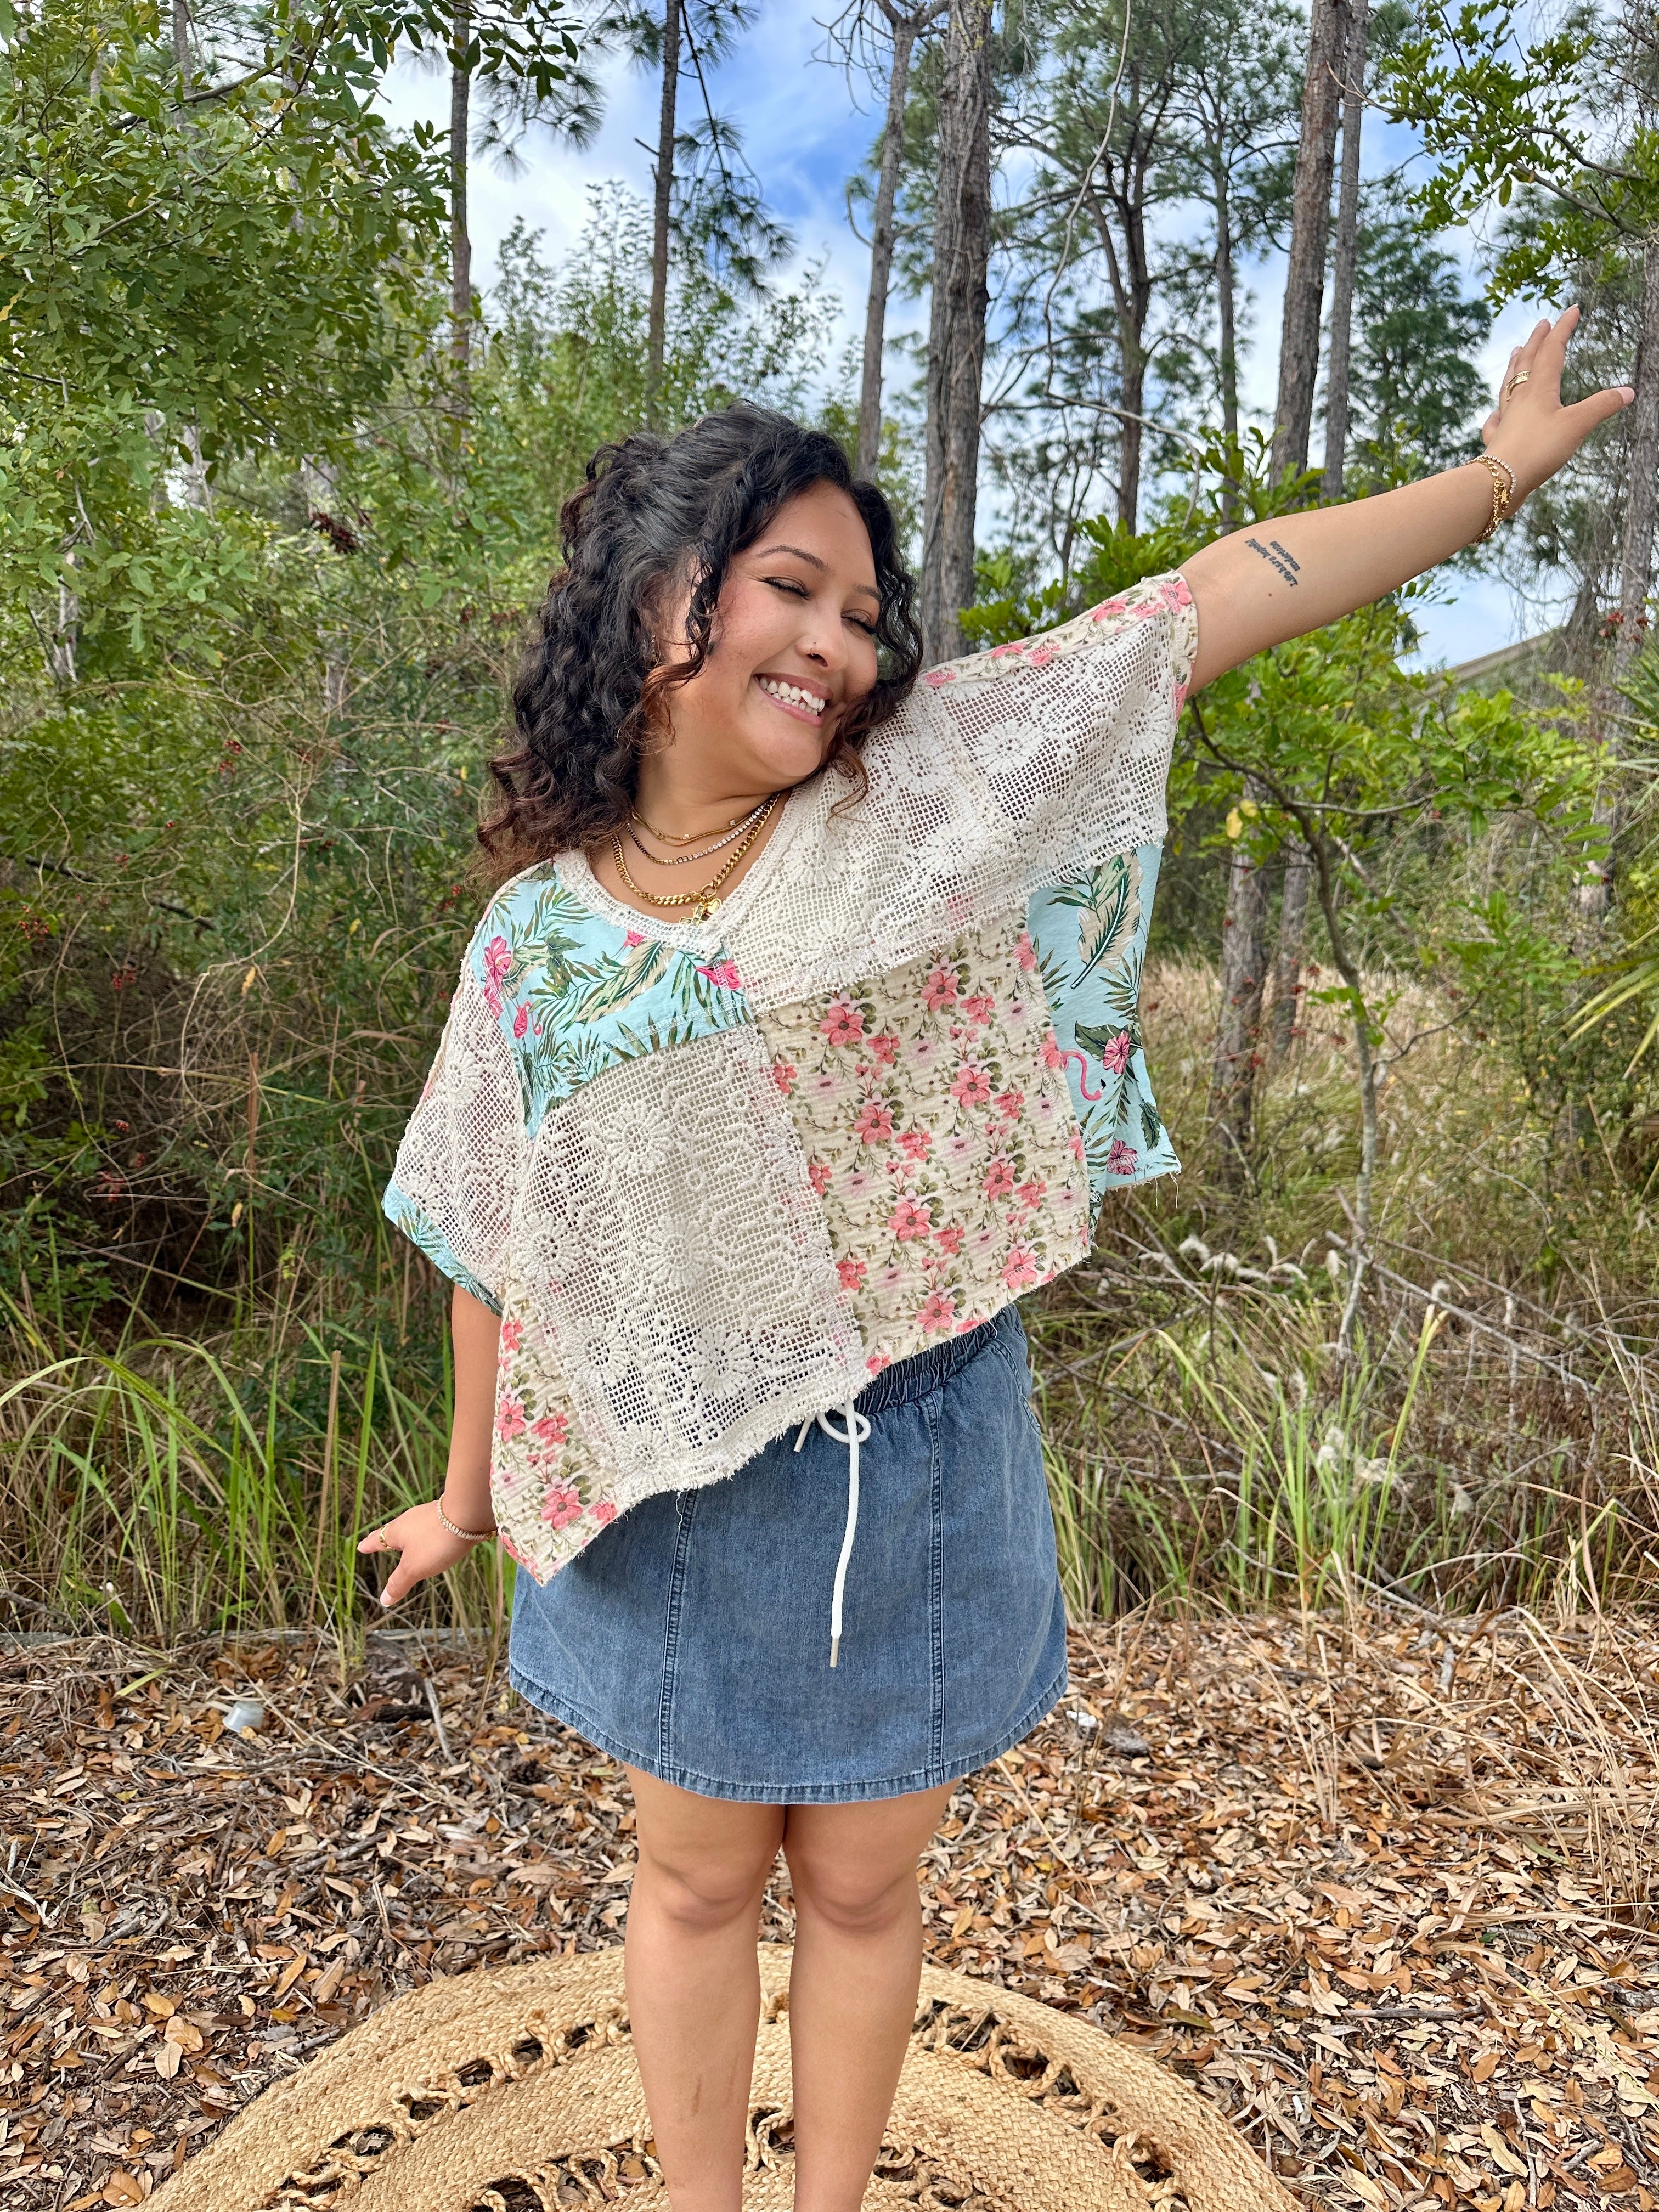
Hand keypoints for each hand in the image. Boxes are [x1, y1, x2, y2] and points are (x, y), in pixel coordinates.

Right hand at [357, 1501, 488, 1607]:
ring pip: (414, 1527)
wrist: (469, 1512)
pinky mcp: (448, 1516)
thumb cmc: (436, 1541)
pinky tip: (437, 1538)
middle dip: (389, 1539)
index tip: (360, 1546)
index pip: (378, 1540)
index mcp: (397, 1531)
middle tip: (381, 1541)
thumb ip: (399, 1583)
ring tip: (409, 1543)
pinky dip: (429, 1534)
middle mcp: (411, 1520)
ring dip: (410, 1536)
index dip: (369, 1545)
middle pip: (396, 1531)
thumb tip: (384, 1600)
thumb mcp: (414, 1568)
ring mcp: (430, 1515)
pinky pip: (432, 1527)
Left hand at [1482, 306, 1632, 505]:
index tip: (1572, 309)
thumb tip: (1628, 392)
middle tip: (1541, 324)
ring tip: (1516, 353)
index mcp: (1538, 388)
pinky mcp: (1497, 441)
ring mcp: (1505, 419)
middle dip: (1536, 341)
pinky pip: (1495, 421)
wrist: (1500, 481)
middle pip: (1527, 362)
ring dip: (1514, 366)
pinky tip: (1494, 414)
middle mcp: (1519, 399)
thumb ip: (1602, 406)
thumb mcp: (1577, 426)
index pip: (1552, 350)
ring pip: (1508, 385)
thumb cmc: (1538, 450)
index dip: (1563, 328)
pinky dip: (1496, 413)